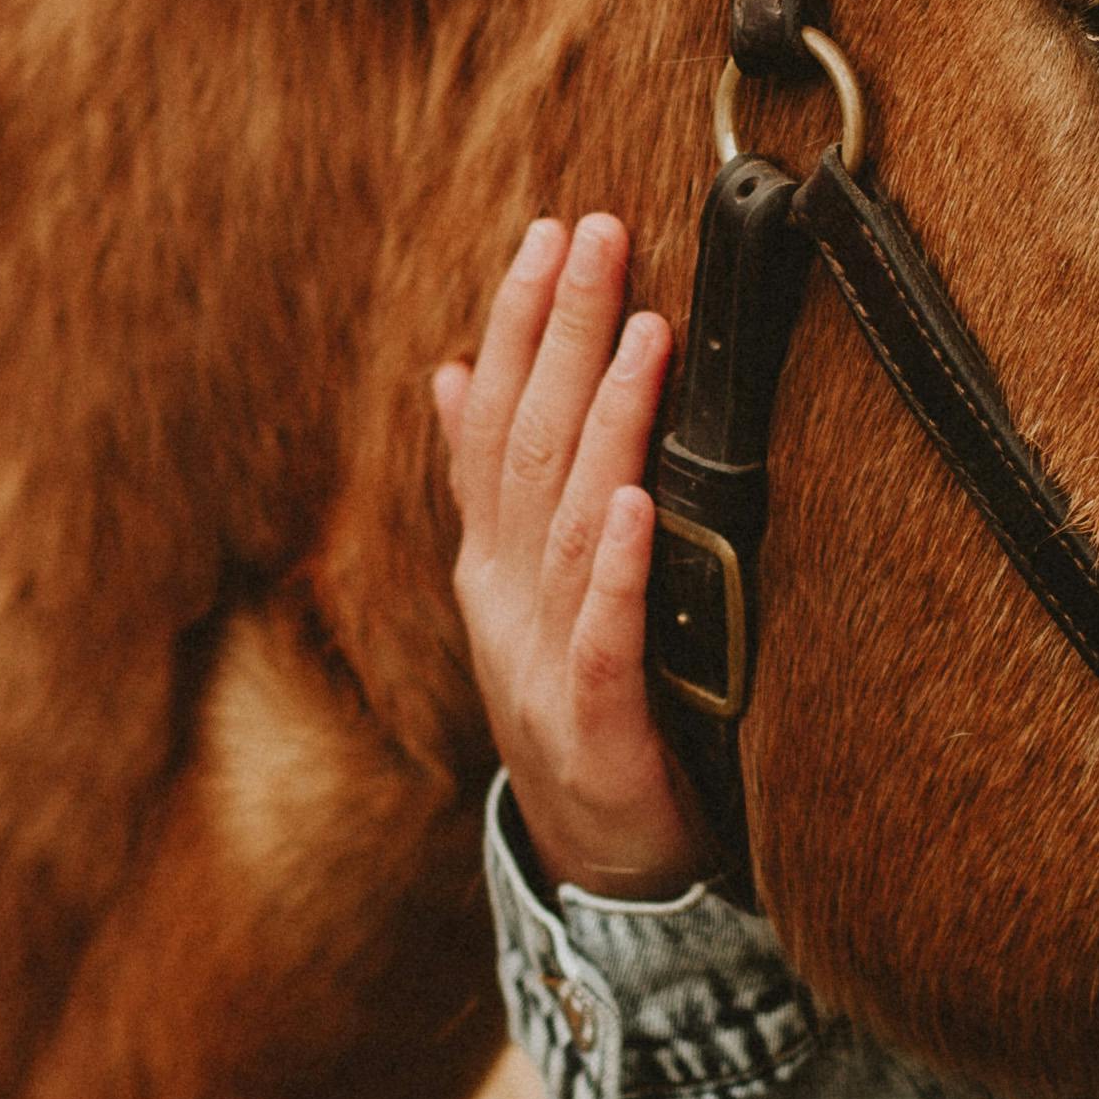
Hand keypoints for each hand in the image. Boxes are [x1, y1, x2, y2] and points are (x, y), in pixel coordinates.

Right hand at [435, 214, 705, 900]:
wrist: (596, 864)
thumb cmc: (574, 710)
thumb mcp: (520, 591)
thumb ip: (485, 486)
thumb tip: (455, 373)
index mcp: (488, 563)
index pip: (492, 420)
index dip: (521, 325)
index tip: (551, 233)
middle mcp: (504, 600)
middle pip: (527, 447)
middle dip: (562, 334)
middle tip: (600, 235)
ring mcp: (542, 661)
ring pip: (569, 522)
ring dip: (604, 421)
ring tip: (643, 333)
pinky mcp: (598, 728)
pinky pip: (604, 638)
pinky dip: (618, 568)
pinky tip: (638, 502)